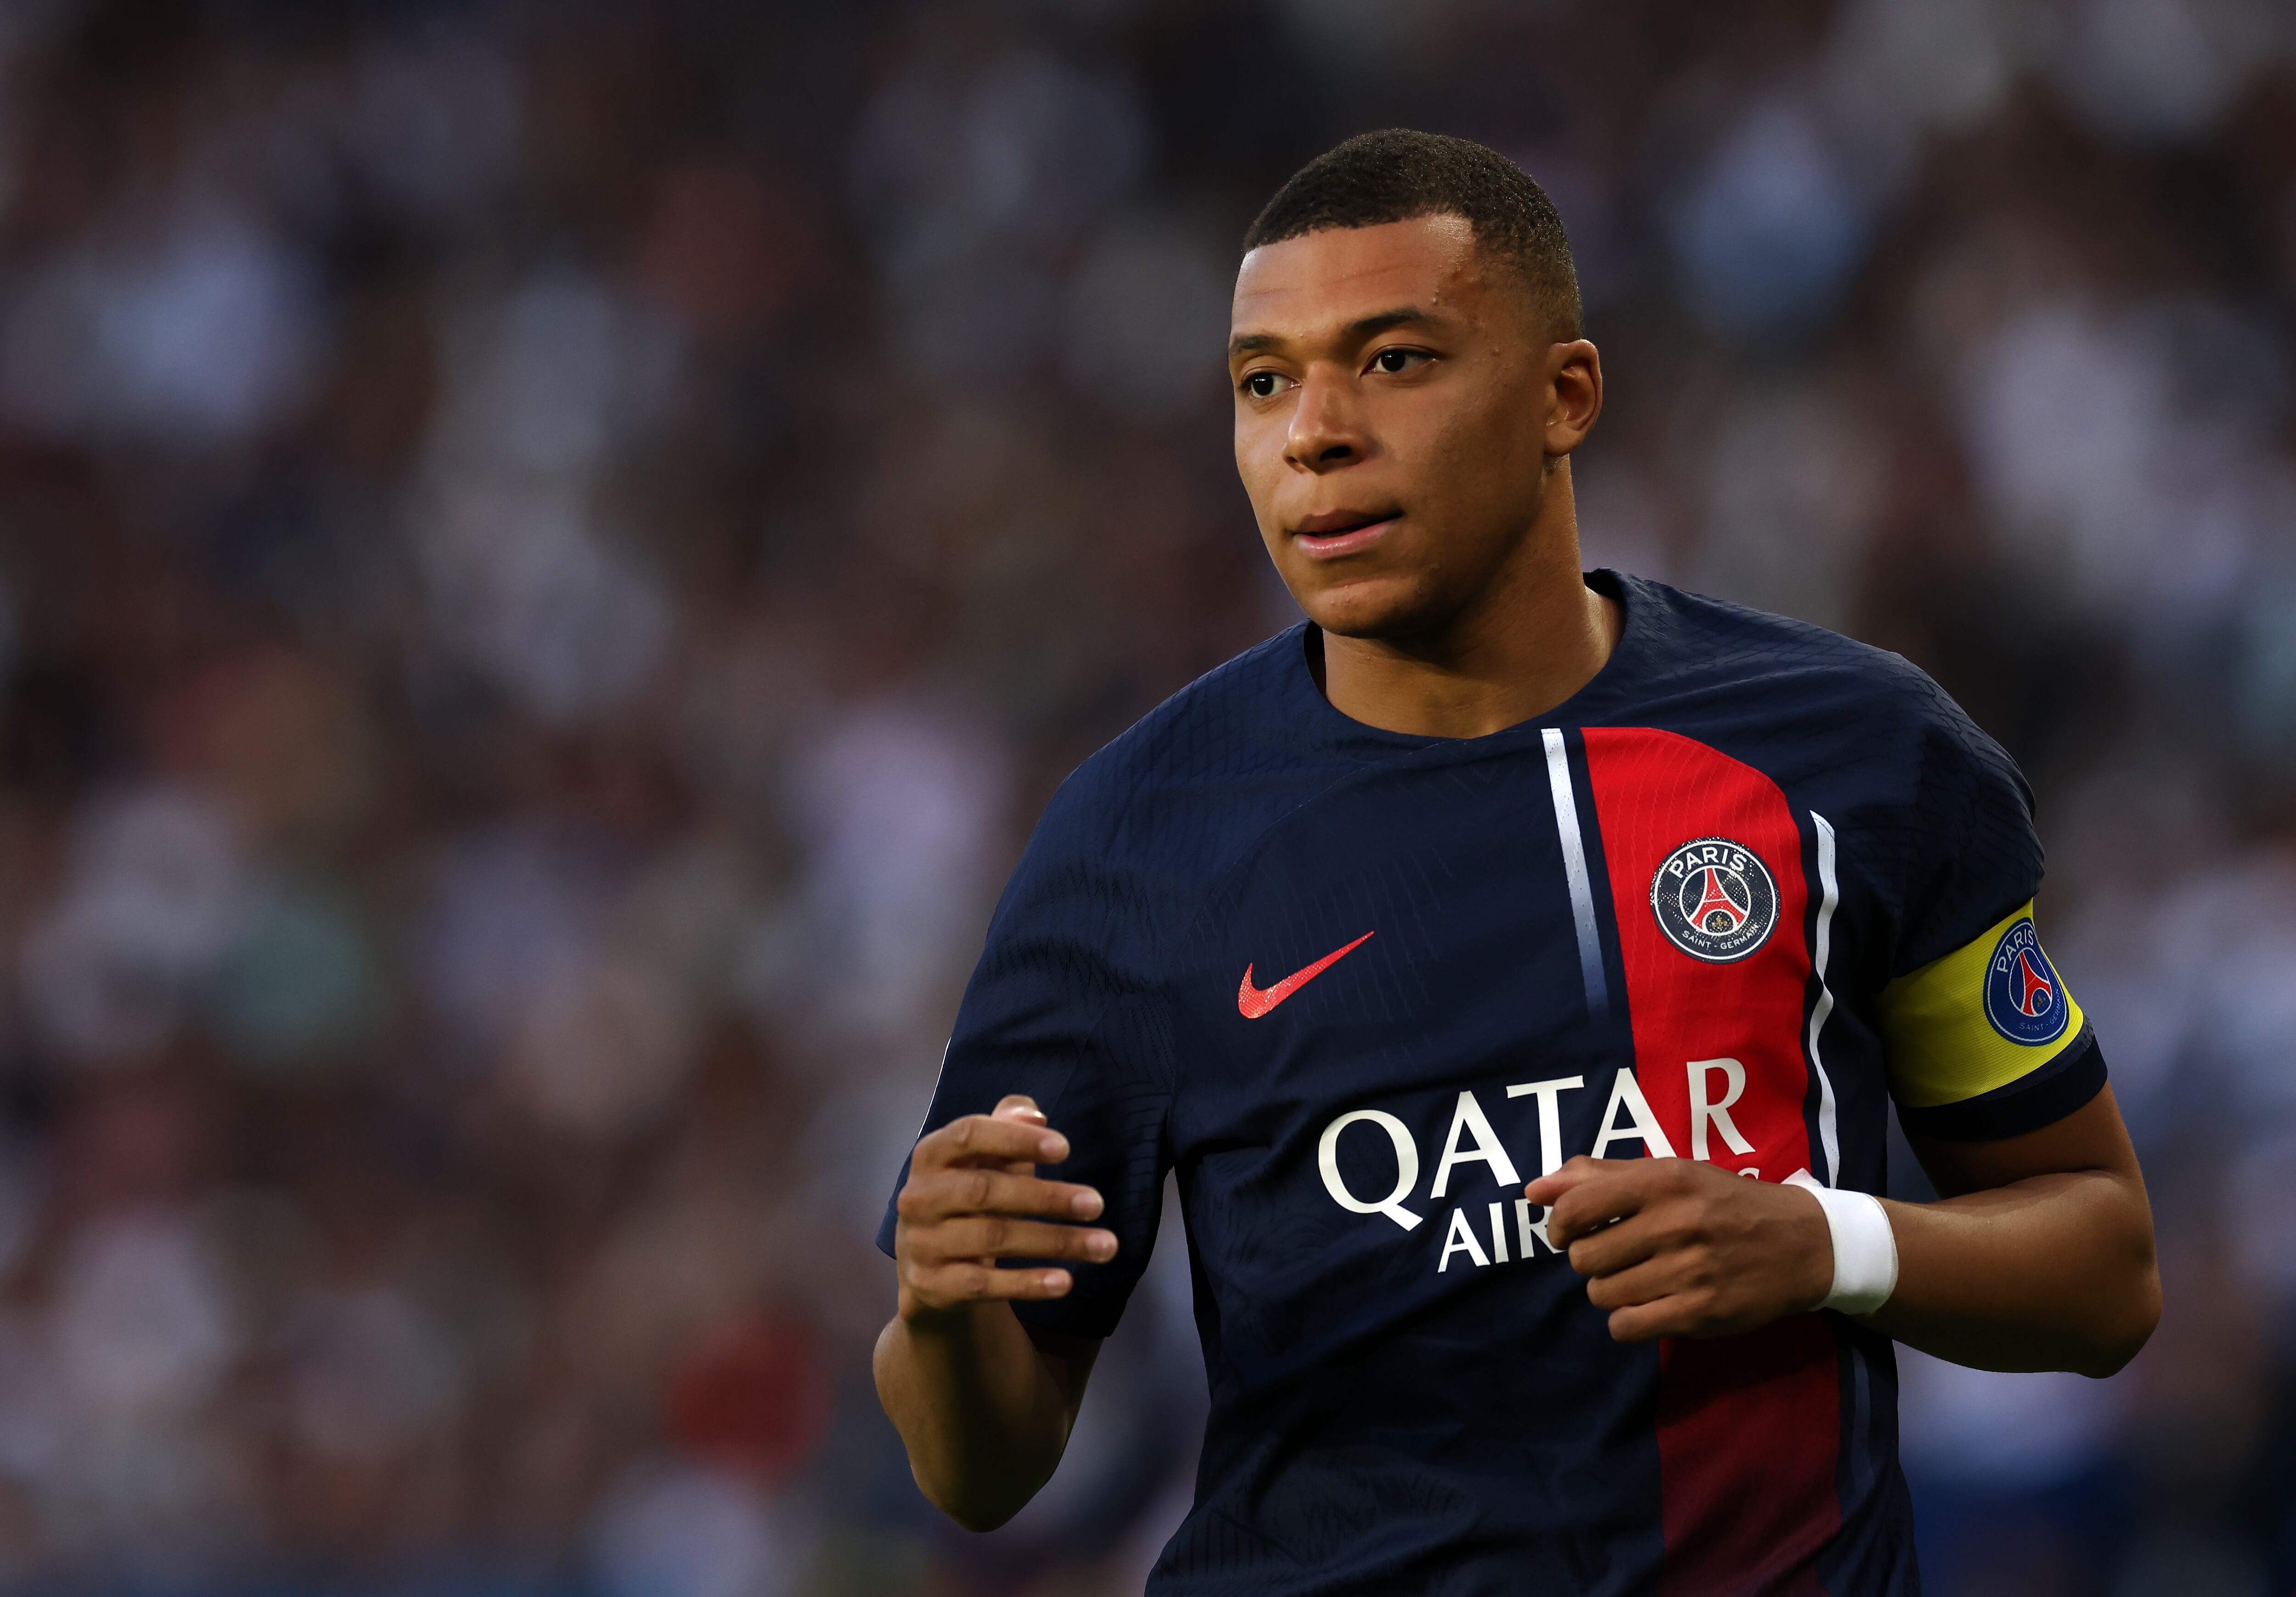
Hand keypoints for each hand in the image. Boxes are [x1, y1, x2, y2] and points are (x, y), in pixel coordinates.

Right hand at [893, 1095, 1114, 1323]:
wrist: (929, 1267)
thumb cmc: (968, 1196)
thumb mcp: (983, 1158)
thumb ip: (1007, 1127)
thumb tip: (1035, 1117)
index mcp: (930, 1155)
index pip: (968, 1135)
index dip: (1015, 1139)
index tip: (1065, 1149)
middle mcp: (919, 1197)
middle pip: (984, 1190)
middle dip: (1046, 1197)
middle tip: (1096, 1204)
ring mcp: (922, 1243)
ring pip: (993, 1239)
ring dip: (1054, 1242)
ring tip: (1103, 1245)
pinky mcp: (933, 1285)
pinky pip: (985, 1284)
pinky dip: (1028, 1283)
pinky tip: (1066, 1282)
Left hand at [1524, 1157, 1832, 1341]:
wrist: (1803, 1243)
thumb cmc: (1723, 1202)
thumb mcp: (1667, 1174)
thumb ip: (1596, 1177)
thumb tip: (1533, 1191)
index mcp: (1663, 1181)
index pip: (1575, 1208)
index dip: (1559, 1227)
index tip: (1569, 1233)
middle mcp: (1676, 1223)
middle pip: (1584, 1258)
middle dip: (1591, 1260)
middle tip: (1618, 1256)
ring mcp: (1690, 1270)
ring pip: (1602, 1295)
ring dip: (1611, 1290)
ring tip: (1640, 1278)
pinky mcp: (1702, 1312)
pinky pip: (1628, 1327)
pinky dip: (1628, 1321)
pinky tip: (1650, 1304)